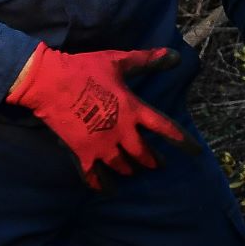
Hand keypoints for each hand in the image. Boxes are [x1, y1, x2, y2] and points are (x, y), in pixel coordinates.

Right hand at [6, 43, 195, 190]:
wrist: (48, 82)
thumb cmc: (85, 69)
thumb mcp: (119, 61)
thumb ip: (147, 61)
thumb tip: (174, 56)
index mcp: (134, 109)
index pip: (166, 129)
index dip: (183, 142)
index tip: (196, 152)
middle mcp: (121, 131)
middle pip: (144, 153)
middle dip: (153, 160)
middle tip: (159, 165)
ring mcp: (101, 144)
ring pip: (122, 166)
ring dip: (130, 170)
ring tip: (135, 172)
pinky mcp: (81, 152)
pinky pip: (93, 176)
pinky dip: (101, 184)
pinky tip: (107, 189)